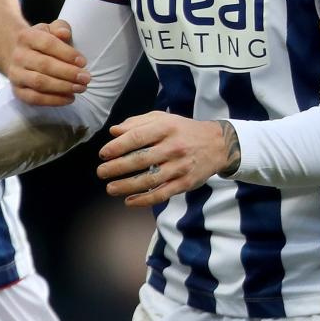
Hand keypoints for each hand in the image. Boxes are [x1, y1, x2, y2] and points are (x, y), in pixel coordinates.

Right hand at [10, 19, 90, 105]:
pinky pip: (34, 98)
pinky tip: (70, 98)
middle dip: (68, 73)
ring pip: (39, 83)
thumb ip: (60, 28)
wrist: (21, 55)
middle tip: (86, 78)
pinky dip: (53, 100)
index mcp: (27, 36)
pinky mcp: (17, 91)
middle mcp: (18, 55)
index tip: (84, 62)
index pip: (48, 43)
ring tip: (81, 88)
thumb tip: (64, 33)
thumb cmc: (44, 42)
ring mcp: (16, 74)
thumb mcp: (52, 29)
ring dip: (63, 87)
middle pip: (44, 65)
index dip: (67, 53)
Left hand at [97, 112, 233, 206]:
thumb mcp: (163, 119)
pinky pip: (162, 194)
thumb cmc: (183, 130)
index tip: (103, 154)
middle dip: (117, 168)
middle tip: (101, 172)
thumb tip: (113, 132)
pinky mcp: (185, 183)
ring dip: (126, 186)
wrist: (218, 144)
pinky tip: (129, 201)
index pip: (137, 137)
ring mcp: (180, 166)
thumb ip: (137, 123)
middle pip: (140, 159)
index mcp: (166, 128)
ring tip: (110, 188)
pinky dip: (144, 200)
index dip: (117, 147)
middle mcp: (174, 146)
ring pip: (149, 179)